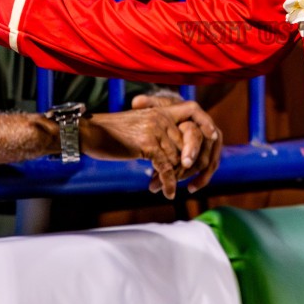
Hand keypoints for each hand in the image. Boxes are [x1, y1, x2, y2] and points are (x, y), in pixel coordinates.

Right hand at [84, 99, 221, 199]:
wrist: (90, 132)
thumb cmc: (112, 133)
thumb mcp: (140, 125)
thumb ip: (159, 130)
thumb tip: (176, 150)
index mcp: (161, 110)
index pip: (193, 109)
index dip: (205, 122)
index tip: (214, 137)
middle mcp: (161, 117)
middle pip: (187, 143)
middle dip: (185, 164)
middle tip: (183, 180)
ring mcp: (155, 130)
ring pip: (177, 158)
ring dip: (174, 177)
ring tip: (169, 189)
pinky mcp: (147, 145)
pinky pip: (165, 167)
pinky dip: (168, 183)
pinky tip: (168, 193)